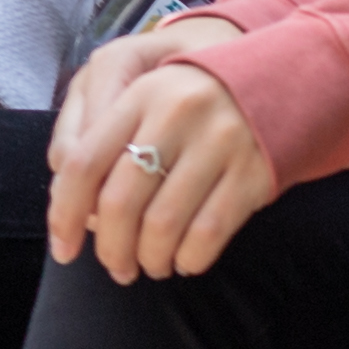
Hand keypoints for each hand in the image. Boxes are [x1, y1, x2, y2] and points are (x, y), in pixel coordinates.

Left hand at [48, 24, 270, 280]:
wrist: (285, 81)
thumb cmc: (196, 100)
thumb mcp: (148, 97)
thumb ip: (102, 137)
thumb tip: (70, 206)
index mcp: (141, 93)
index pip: (83, 162)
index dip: (63, 214)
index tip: (62, 249)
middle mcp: (177, 113)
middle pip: (120, 202)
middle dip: (110, 249)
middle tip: (115, 267)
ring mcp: (219, 141)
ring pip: (162, 225)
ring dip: (149, 259)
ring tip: (150, 265)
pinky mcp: (254, 170)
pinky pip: (208, 232)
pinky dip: (189, 258)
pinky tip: (185, 260)